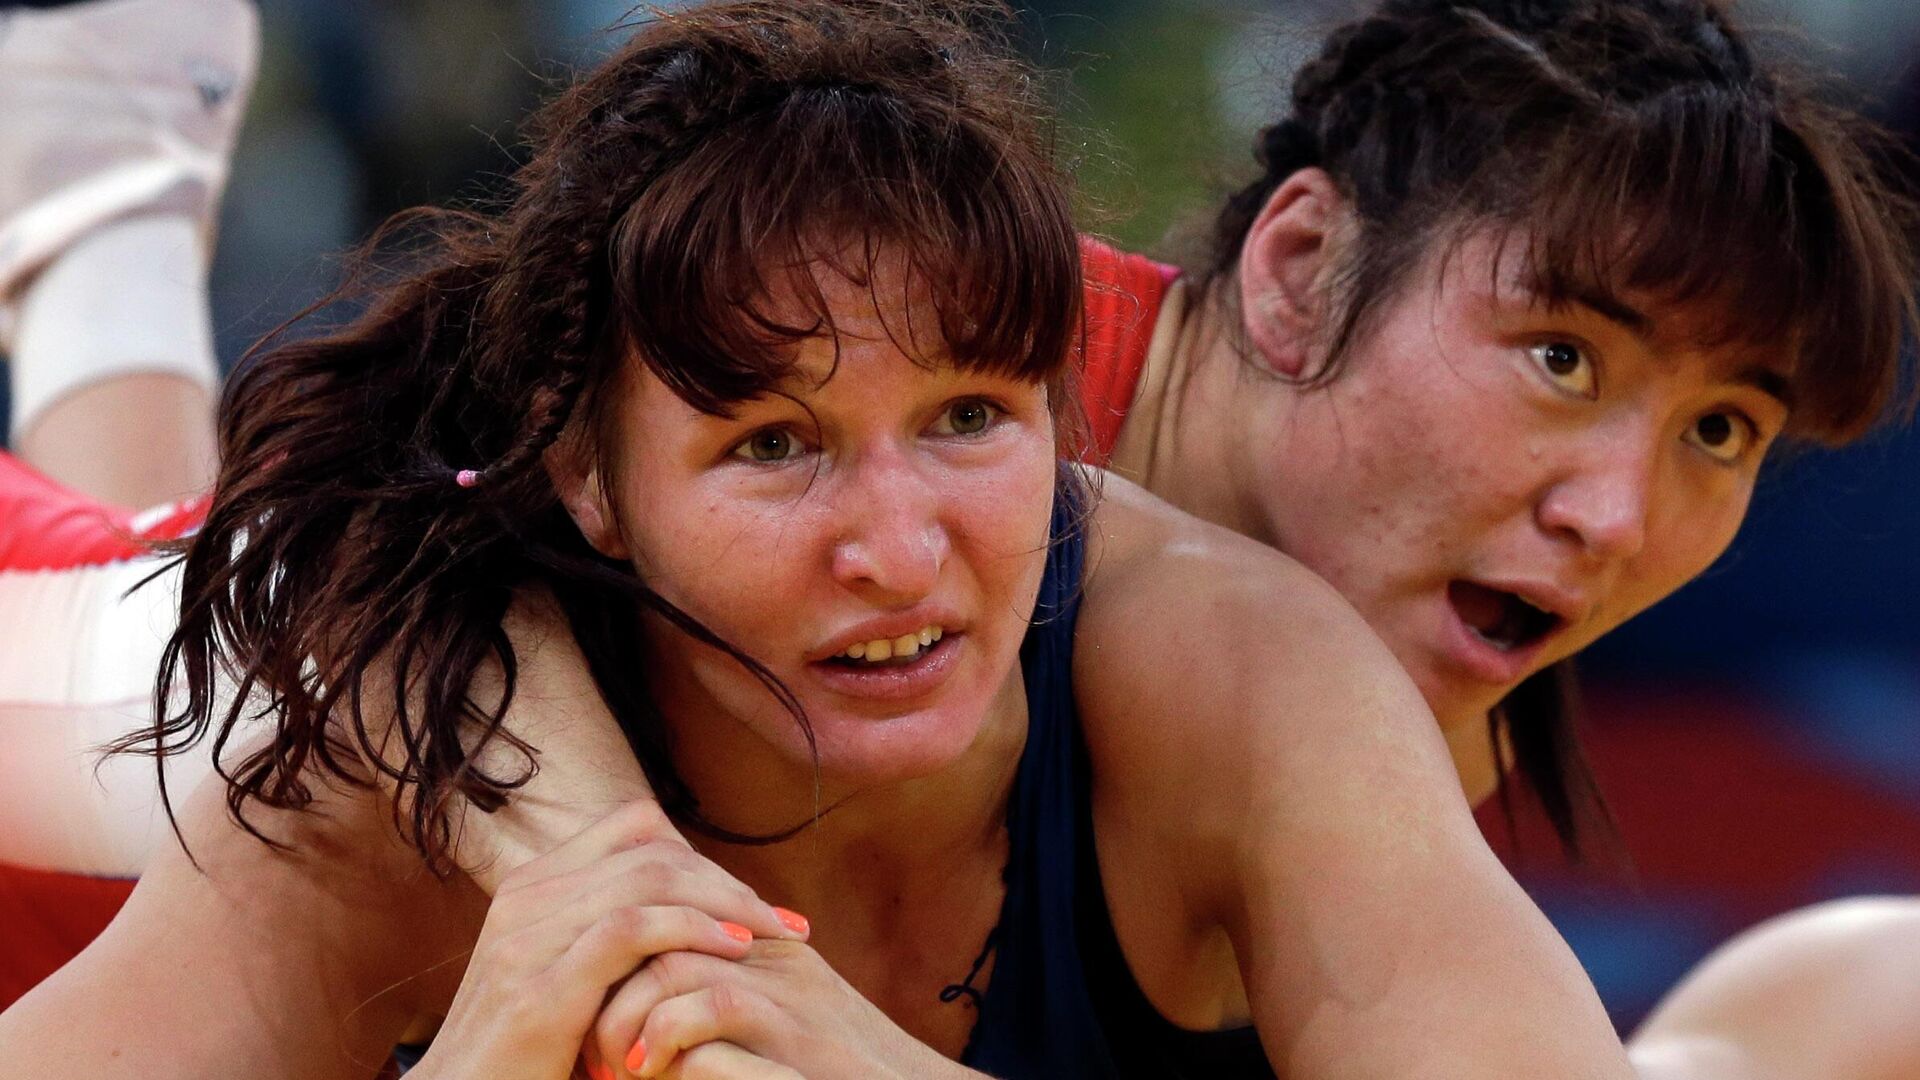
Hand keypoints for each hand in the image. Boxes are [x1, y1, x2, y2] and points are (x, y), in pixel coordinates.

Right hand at [412, 800, 808, 1079]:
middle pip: (652, 849)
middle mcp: (527, 897)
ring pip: (648, 879)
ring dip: (726, 903)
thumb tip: (689, 909)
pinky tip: (735, 953)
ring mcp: (529, 938)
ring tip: (772, 934)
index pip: (633, 827)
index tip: (745, 897)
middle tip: (781, 919)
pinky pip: (633, 930)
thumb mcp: (566, 978)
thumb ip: (610, 936)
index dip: (700, 852)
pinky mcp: (542, 987)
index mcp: (533, 886)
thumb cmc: (527, 1054)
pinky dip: (693, 931)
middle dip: (727, 881)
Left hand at [586, 938, 978, 1079]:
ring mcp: (787, 992)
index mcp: (767, 947)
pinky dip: (667, 1040)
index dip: (617, 952)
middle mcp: (775, 956)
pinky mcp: (796, 1035)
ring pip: (676, 965)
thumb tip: (642, 1005)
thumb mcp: (772, 1028)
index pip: (673, 907)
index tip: (586, 1004)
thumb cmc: (834, 1076)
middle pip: (664, 927)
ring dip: (628, 1016)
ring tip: (612, 1066)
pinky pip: (712, 1009)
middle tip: (586, 1039)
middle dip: (609, 984)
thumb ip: (719, 1003)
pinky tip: (648, 1075)